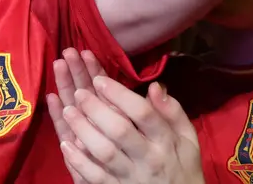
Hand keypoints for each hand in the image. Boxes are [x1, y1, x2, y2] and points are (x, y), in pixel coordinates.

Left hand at [60, 77, 202, 183]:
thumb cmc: (182, 167)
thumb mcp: (187, 139)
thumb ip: (173, 112)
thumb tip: (154, 86)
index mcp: (165, 141)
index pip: (143, 113)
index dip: (120, 94)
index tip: (100, 80)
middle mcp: (148, 158)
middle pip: (120, 131)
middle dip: (97, 109)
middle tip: (79, 92)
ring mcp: (131, 176)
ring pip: (104, 152)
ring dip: (83, 130)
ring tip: (68, 111)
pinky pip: (95, 176)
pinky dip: (79, 161)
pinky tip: (65, 144)